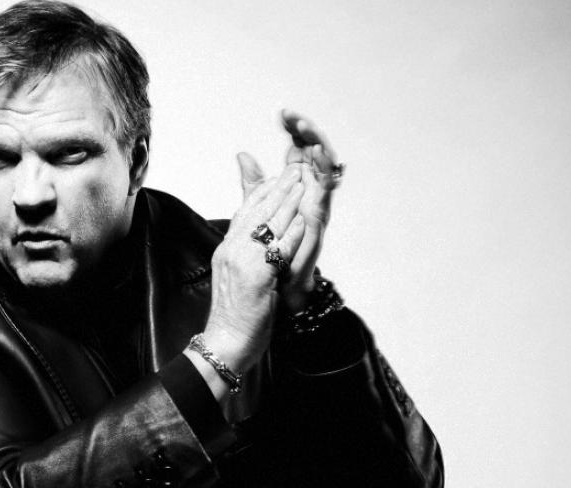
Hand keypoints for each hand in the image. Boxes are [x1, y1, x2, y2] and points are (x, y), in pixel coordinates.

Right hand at [197, 161, 307, 375]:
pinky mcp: (256, 276)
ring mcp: (242, 261)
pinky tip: (302, 220)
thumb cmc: (235, 314)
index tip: (278, 176)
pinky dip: (291, 233)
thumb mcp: (237, 275)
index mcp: (226, 248)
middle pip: (256, 211)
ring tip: (302, 184)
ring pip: (267, 224)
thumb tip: (254, 238)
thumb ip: (246, 252)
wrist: (225, 340)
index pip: (244, 211)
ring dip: (287, 202)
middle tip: (294, 169)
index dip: (262, 191)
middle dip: (277, 188)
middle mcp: (231, 250)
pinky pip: (277, 249)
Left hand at [238, 109, 342, 310]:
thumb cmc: (268, 256)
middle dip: (305, 132)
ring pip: (323, 166)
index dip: (293, 132)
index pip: (297, 153)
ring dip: (316, 144)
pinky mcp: (320, 216)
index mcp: (295, 190)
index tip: (283, 114)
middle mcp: (309, 195)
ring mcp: (316, 204)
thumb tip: (243, 155)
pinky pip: (327, 186)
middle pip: (313, 155)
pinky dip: (325, 167)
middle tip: (292, 115)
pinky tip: (317, 151)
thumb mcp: (256, 211)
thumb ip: (253, 183)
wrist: (273, 290)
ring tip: (304, 126)